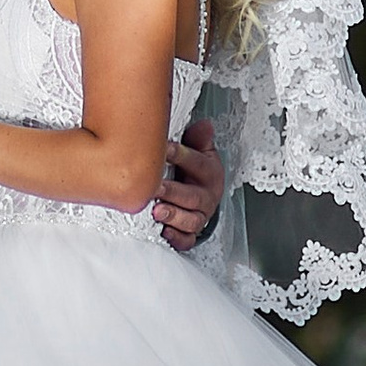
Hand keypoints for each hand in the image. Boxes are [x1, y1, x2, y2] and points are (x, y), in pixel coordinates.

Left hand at [154, 112, 224, 252]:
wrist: (204, 196)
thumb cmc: (196, 172)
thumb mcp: (200, 151)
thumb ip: (198, 139)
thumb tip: (204, 125)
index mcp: (210, 173)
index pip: (198, 163)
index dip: (181, 155)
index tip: (164, 149)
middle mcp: (206, 196)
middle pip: (193, 196)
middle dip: (173, 192)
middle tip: (155, 187)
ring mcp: (199, 216)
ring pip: (191, 220)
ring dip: (174, 216)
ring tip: (157, 211)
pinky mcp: (191, 233)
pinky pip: (187, 239)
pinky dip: (177, 238)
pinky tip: (165, 232)